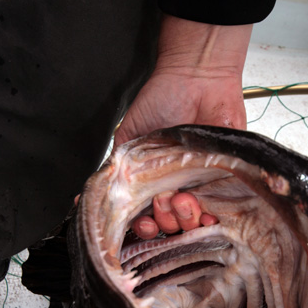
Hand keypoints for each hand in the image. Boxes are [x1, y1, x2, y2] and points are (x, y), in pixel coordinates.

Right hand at [114, 15, 251, 238]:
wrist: (197, 79)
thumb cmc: (161, 102)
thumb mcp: (128, 139)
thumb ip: (112, 172)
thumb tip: (81, 202)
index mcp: (153, 184)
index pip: (148, 218)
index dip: (145, 228)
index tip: (143, 223)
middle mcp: (177, 189)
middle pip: (171, 226)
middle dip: (165, 222)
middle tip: (163, 200)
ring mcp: (202, 186)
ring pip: (193, 222)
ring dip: (185, 219)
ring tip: (182, 198)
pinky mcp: (226, 179)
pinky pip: (222, 210)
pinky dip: (213, 219)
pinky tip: (208, 216)